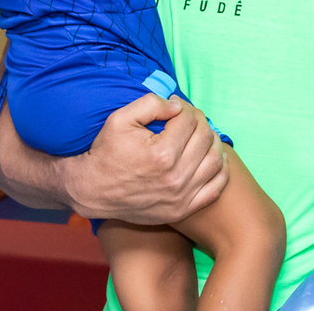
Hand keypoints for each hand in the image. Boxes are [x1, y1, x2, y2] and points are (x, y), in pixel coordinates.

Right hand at [55, 93, 227, 224]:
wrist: (93, 190)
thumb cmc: (106, 152)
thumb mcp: (120, 118)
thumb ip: (151, 103)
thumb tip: (178, 105)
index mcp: (162, 153)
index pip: (189, 120)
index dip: (185, 108)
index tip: (176, 108)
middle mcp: (175, 176)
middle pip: (204, 138)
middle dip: (200, 121)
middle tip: (189, 119)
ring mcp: (181, 196)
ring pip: (214, 161)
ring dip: (213, 142)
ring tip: (202, 134)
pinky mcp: (182, 210)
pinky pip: (215, 189)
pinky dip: (221, 171)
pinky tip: (215, 158)